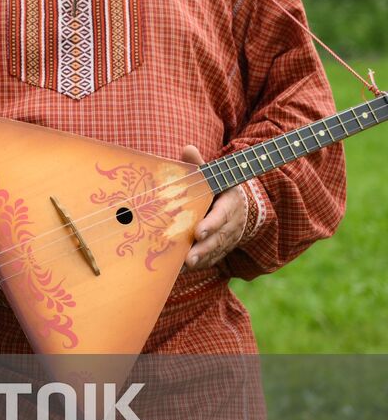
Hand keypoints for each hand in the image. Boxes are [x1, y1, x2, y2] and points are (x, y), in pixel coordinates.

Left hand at [181, 145, 246, 269]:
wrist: (240, 208)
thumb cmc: (219, 190)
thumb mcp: (215, 177)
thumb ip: (200, 167)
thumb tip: (188, 149)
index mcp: (229, 207)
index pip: (221, 217)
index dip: (211, 225)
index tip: (198, 232)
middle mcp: (229, 227)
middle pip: (217, 240)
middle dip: (203, 250)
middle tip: (189, 258)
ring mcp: (225, 241)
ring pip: (213, 253)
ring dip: (199, 261)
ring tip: (183, 267)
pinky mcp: (218, 251)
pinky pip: (209, 261)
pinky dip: (197, 266)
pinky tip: (179, 271)